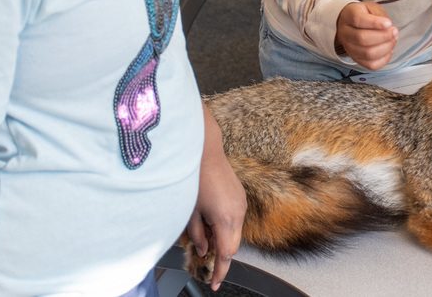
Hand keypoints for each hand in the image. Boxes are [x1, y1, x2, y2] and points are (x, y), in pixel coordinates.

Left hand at [186, 107, 246, 290]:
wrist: (204, 149)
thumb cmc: (195, 176)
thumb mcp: (190, 212)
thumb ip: (197, 235)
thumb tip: (203, 248)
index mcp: (227, 219)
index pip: (226, 255)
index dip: (219, 272)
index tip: (214, 283)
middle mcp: (239, 212)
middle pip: (232, 245)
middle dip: (218, 254)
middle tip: (203, 258)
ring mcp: (241, 202)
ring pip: (233, 232)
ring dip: (220, 237)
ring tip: (201, 229)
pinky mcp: (239, 196)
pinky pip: (234, 218)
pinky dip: (223, 225)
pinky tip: (208, 218)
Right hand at [335, 1, 397, 70]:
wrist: (351, 24)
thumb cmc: (364, 14)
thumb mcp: (371, 7)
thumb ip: (380, 15)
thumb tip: (388, 27)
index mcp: (348, 16)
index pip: (358, 20)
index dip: (375, 23)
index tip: (389, 23)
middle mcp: (345, 33)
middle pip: (362, 39)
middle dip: (383, 37)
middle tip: (394, 32)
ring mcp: (349, 48)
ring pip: (367, 53)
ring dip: (386, 48)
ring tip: (393, 40)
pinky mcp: (356, 59)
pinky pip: (371, 65)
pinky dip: (384, 59)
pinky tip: (388, 51)